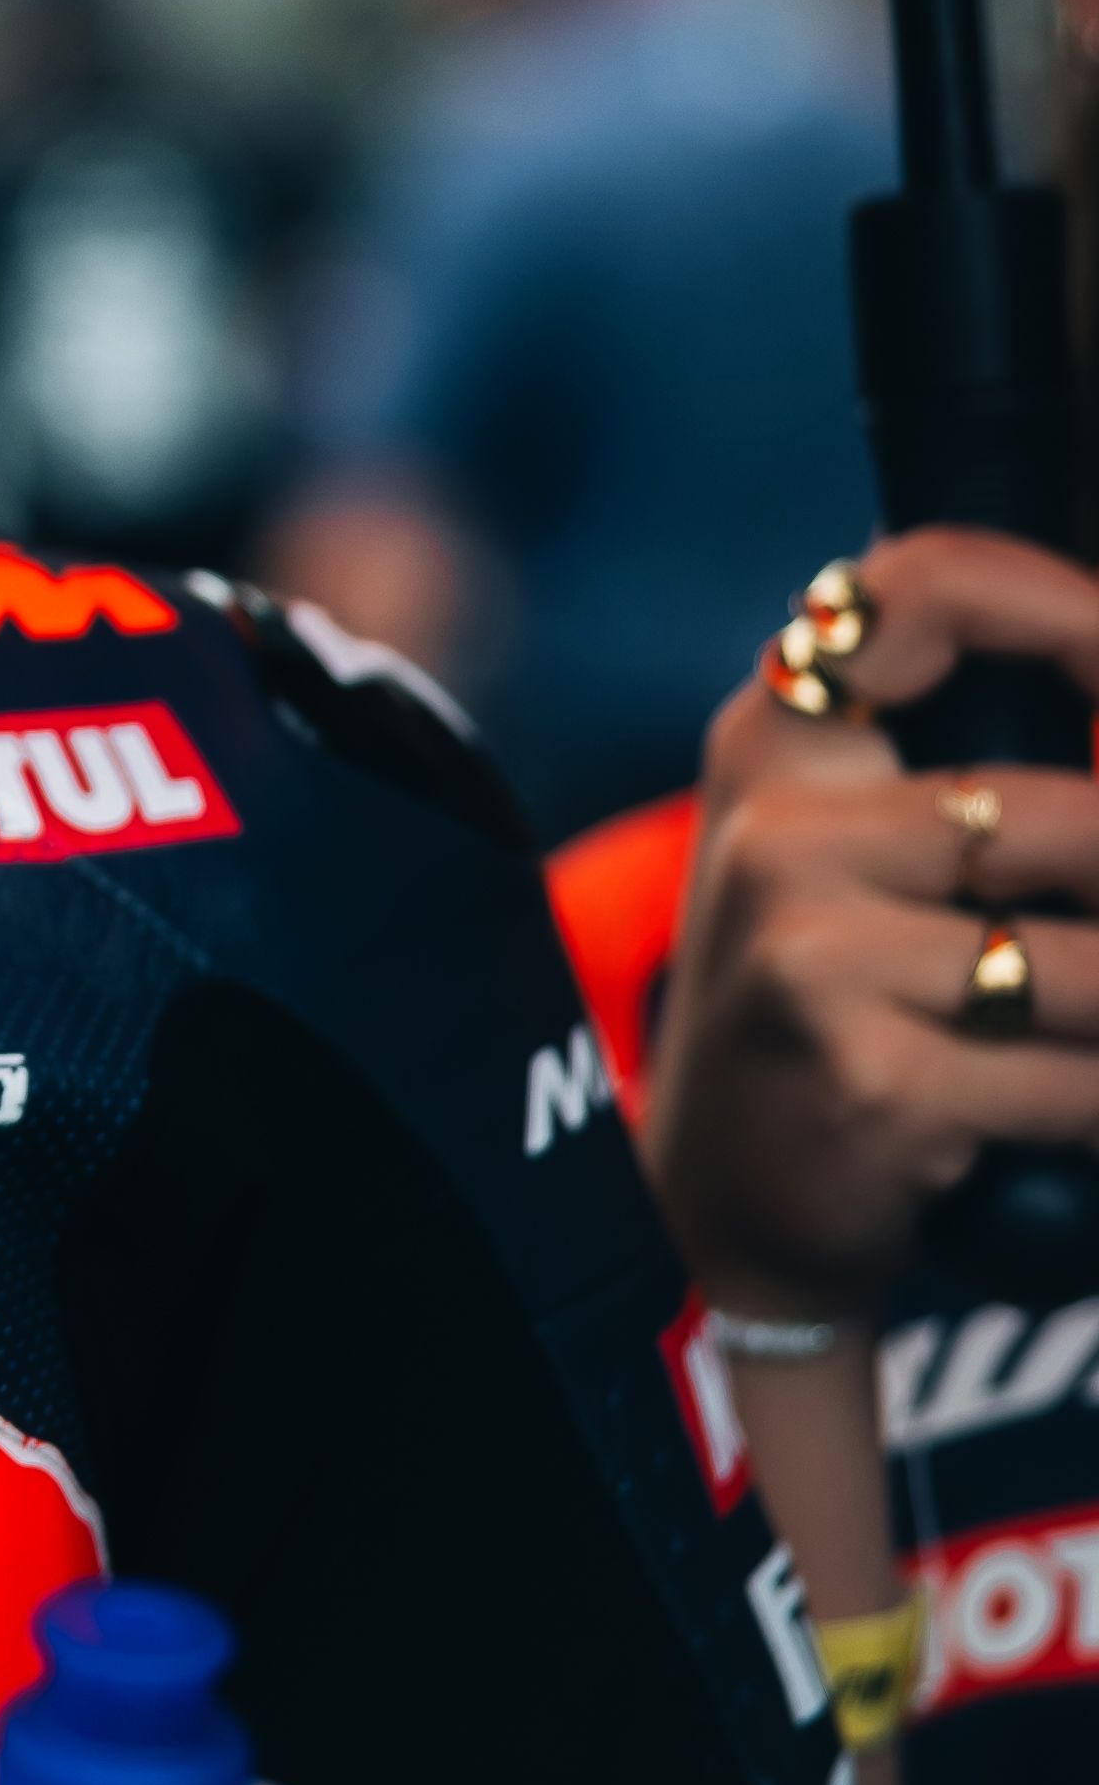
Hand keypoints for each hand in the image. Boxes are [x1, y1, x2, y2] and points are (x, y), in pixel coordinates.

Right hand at [648, 525, 1098, 1321]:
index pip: (928, 582)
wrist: (724, 1202)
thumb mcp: (848, 846)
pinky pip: (1073, 1079)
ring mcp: (812, 954)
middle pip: (1065, 814)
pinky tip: (1078, 1104)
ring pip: (1090, 964)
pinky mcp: (869, 1079)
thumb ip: (957, 759)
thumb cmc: (827, 999)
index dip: (1068, 605)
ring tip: (1094, 1011)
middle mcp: (778, 828)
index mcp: (778, 737)